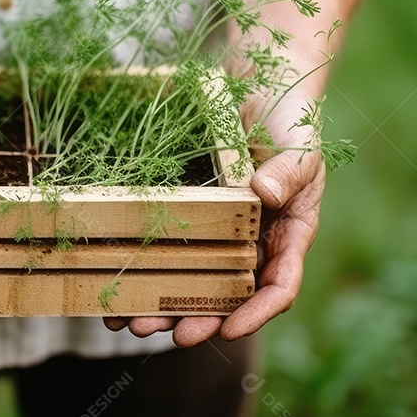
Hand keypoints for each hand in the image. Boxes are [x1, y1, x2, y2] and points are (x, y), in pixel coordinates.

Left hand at [103, 88, 324, 346]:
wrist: (258, 82)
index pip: (278, 287)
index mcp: (288, 236)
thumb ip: (291, 171)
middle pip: (227, 296)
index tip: (229, 330)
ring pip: (191, 281)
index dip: (256, 314)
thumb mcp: (301, 144)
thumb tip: (264, 193)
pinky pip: (166, 248)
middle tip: (170, 334)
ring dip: (163, 306)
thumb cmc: (289, 117)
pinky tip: (115, 284)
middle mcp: (253, 243)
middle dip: (199, 319)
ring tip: (130, 323)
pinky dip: (143, 269)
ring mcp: (218, 232)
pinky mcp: (188, 215)